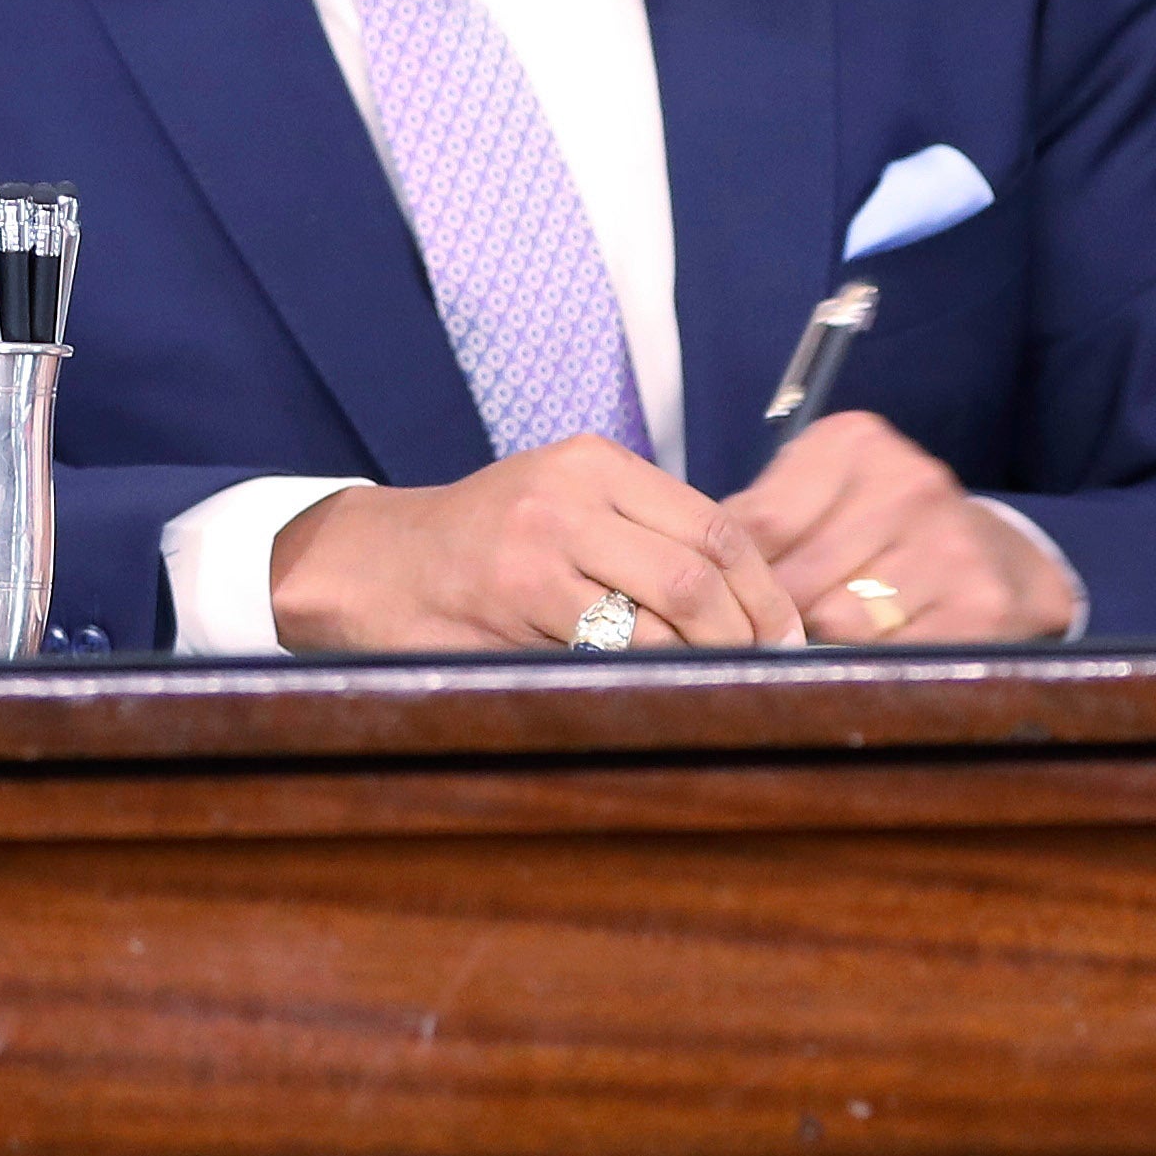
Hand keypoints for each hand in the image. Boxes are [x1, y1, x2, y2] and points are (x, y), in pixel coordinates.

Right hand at [266, 438, 803, 656]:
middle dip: (745, 631)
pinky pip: (607, 644)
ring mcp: (540, 542)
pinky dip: (648, 675)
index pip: (715, 523)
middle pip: (699, 568)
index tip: (786, 632)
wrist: (370, 564)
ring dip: (704, 660)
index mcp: (596, 463)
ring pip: (662, 610)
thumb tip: (743, 602)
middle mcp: (572, 492)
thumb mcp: (559, 507)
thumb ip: (638, 533)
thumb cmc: (479, 546)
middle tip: (765, 670)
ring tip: (723, 685)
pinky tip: (660, 692)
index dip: (763, 587)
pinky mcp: (513, 596)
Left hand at [717, 409, 1072, 645]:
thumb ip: (757, 523)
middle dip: (773, 618)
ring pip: (839, 622)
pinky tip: (864, 660)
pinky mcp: (980, 605)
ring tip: (817, 648)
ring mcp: (950, 543)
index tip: (725, 605)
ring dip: (819, 646)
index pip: (758, 524)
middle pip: (794, 580)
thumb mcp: (823, 499)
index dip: (732, 577)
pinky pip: (890, 655)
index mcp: (856, 443)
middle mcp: (909, 483)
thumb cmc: (889, 533)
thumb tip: (688, 574)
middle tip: (766, 641)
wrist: (1007, 562)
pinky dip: (866, 667)